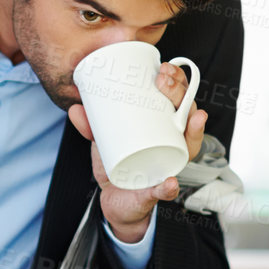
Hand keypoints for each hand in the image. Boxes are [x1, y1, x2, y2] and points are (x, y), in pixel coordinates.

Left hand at [67, 63, 207, 243]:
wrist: (116, 202)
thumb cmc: (118, 163)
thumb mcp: (103, 142)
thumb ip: (91, 127)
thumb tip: (75, 108)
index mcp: (164, 127)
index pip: (179, 99)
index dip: (178, 81)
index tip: (164, 67)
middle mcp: (174, 144)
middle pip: (188, 114)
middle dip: (182, 95)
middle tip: (165, 83)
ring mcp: (170, 166)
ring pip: (189, 147)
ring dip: (193, 131)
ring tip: (190, 116)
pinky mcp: (158, 192)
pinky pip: (166, 190)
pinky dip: (168, 187)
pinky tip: (170, 181)